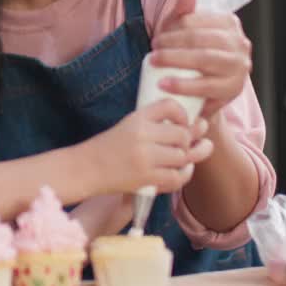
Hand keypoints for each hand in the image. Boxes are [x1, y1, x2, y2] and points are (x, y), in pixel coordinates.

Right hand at [83, 98, 212, 194]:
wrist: (86, 168)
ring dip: (186, 159)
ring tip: (184, 158)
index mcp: (138, 118)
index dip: (184, 114)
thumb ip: (158, 122)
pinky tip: (181, 171)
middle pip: (182, 134)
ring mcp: (144, 158)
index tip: (184, 122)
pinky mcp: (145, 178)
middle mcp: (142, 135)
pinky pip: (177, 177)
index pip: (170, 106)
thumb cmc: (110, 147)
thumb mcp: (130, 125)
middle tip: (185, 145)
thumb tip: (200, 126)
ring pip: (182, 156)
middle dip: (188, 141)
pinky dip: (183, 175)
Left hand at [151, 0, 251, 117]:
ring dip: (175, 60)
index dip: (173, 29)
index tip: (156, 39)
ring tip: (154, 63)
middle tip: (152, 51)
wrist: (202, 93)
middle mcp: (239, 42)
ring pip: (205, 59)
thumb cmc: (193, 55)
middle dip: (171, 44)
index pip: (197, 21)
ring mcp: (239, 66)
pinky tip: (165, 84)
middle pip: (200, 39)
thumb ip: (184, 8)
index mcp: (229, 23)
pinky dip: (184, 85)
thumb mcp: (186, 30)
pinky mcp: (234, 88)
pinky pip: (207, 85)